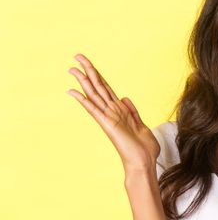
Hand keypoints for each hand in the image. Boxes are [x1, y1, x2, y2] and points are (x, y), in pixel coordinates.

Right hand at [67, 53, 159, 172]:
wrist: (144, 162)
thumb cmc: (144, 148)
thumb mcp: (142, 125)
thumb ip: (132, 112)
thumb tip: (125, 98)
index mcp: (120, 111)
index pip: (107, 88)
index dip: (98, 75)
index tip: (89, 64)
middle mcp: (112, 112)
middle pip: (98, 87)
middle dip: (88, 71)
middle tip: (77, 56)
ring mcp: (108, 118)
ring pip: (94, 94)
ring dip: (83, 80)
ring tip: (72, 68)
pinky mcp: (107, 125)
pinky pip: (93, 110)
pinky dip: (83, 100)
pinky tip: (72, 91)